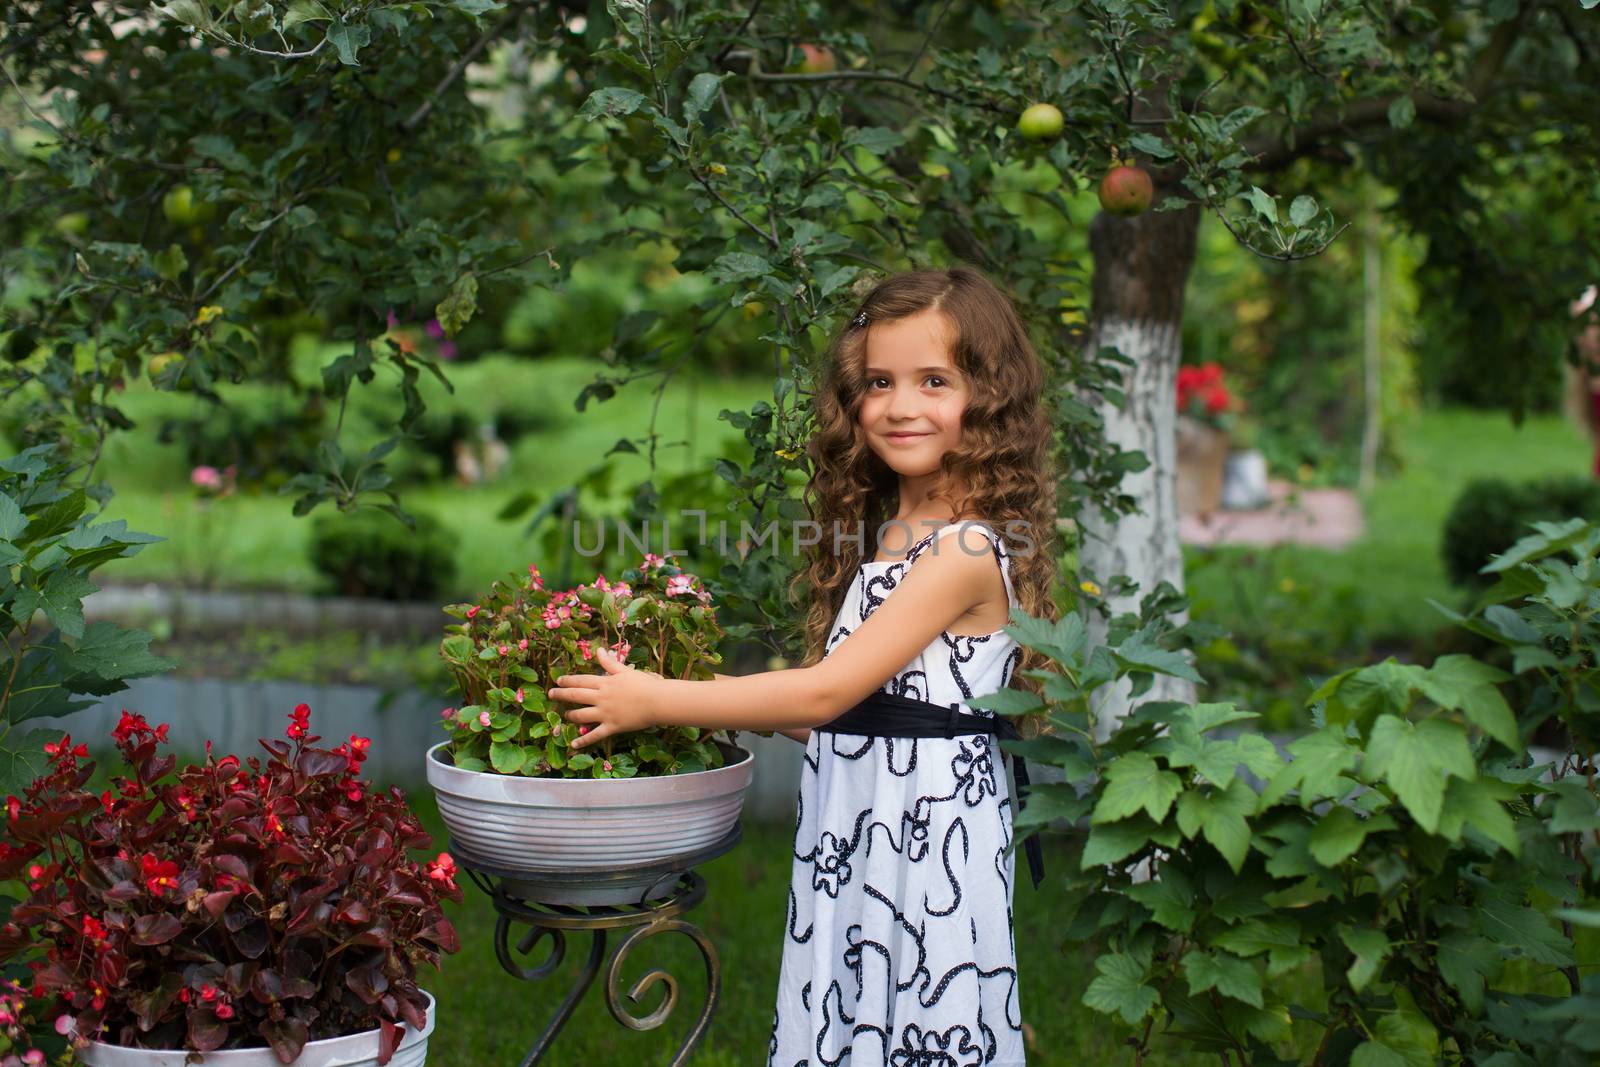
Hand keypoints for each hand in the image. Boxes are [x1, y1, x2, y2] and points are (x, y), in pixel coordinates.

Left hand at [547, 647, 662, 750]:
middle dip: (561, 695)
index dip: (568, 680)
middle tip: (551, 694)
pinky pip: (595, 735)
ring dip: (570, 715)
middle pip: (576, 695)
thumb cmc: (644, 684)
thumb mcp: (625, 670)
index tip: (558, 680)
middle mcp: (601, 698)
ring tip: (564, 715)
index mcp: (605, 683)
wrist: (657, 701)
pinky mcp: (612, 727)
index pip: (581, 680)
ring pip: (581, 715)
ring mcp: (605, 713)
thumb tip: (599, 650)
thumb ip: (609, 662)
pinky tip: (573, 744)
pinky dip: (583, 740)